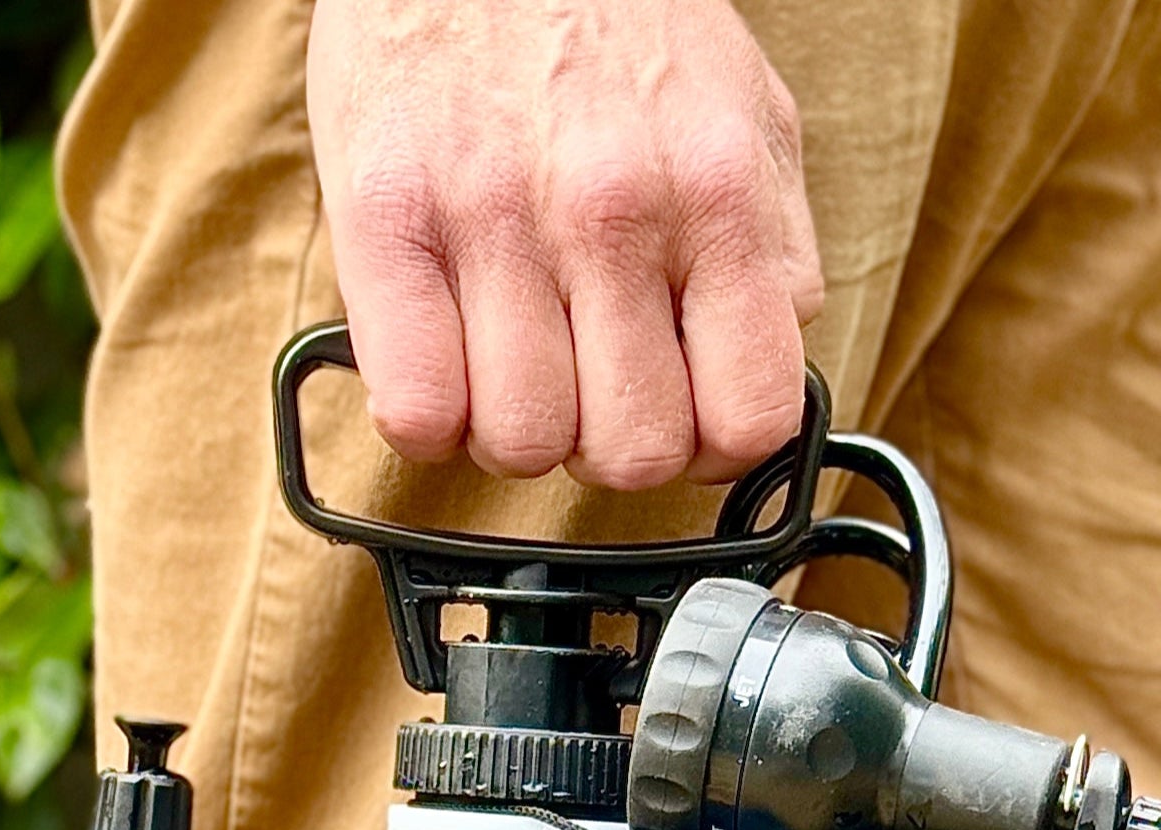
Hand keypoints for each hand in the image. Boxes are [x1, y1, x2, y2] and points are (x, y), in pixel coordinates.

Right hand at [306, 0, 825, 489]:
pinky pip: (417, 410)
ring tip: (507, 351)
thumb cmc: (607, 22)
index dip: (710, 445)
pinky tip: (442, 354)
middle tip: (581, 375)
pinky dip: (426, 414)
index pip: (746, 421)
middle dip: (604, 440)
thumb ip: (771, 249)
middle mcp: (613, 212)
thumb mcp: (741, 116)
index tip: (677, 412)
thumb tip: (767, 364)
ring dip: (511, 428)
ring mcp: (495, 218)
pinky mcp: (388, 220)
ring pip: (520, 447)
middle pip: (630, 455)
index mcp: (715, 196)